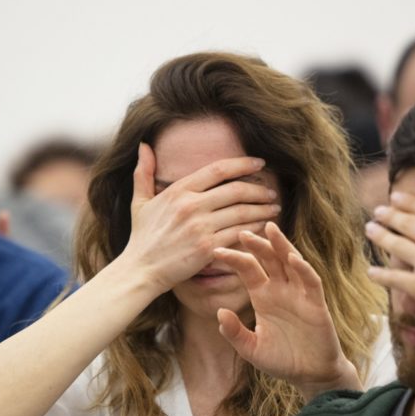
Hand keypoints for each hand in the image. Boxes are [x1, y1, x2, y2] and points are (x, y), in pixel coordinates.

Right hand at [119, 143, 279, 292]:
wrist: (141, 270)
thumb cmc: (142, 237)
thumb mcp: (140, 202)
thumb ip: (144, 173)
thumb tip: (144, 145)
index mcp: (178, 190)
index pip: (219, 169)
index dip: (243, 163)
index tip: (259, 163)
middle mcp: (191, 206)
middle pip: (236, 190)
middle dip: (259, 189)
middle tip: (271, 192)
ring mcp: (200, 228)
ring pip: (242, 213)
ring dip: (263, 209)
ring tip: (274, 208)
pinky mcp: (208, 248)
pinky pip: (239, 234)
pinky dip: (255, 229)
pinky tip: (263, 228)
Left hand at [214, 222, 358, 398]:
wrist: (310, 375)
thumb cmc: (281, 360)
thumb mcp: (251, 349)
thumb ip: (235, 333)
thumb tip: (220, 312)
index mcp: (263, 296)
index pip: (248, 270)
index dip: (234, 259)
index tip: (215, 251)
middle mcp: (281, 290)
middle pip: (269, 259)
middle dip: (257, 245)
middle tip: (241, 231)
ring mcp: (299, 294)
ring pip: (290, 262)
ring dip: (281, 245)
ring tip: (270, 229)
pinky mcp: (316, 303)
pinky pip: (310, 281)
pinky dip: (303, 269)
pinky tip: (292, 259)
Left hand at [365, 180, 414, 363]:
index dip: (409, 203)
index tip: (396, 197)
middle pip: (407, 223)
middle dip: (389, 215)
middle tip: (377, 211)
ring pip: (396, 245)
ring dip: (380, 236)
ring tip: (369, 229)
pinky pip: (393, 278)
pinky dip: (380, 274)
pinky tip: (370, 271)